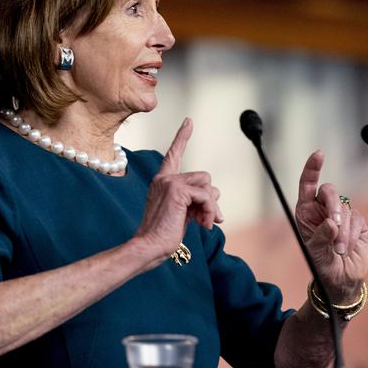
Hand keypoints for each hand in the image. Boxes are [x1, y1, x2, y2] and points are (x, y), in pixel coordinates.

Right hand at [134, 118, 223, 266]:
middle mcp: (164, 178)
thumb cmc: (164, 234)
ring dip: (211, 206)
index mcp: (162, 182)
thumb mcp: (183, 213)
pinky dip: (210, 211)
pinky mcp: (177, 190)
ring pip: (208, 185)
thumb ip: (196, 201)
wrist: (150, 245)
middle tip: (208, 220)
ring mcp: (170, 182)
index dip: (182, 137)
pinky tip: (203, 225)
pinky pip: (207, 196)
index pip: (174, 154)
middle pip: (204, 177)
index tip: (189, 121)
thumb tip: (217, 199)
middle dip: (210, 199)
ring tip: (204, 223)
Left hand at [295, 151, 367, 302]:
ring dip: (342, 231)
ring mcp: (341, 215)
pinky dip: (351, 235)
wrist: (339, 279)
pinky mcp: (357, 224)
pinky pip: (357, 221)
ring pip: (346, 209)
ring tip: (337, 249)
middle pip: (330, 192)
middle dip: (333, 207)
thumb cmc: (320, 264)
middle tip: (333, 225)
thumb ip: (321, 236)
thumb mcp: (315, 252)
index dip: (312, 168)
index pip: (308, 184)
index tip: (319, 154)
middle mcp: (322, 209)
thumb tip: (331, 223)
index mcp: (306, 211)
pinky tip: (346, 248)